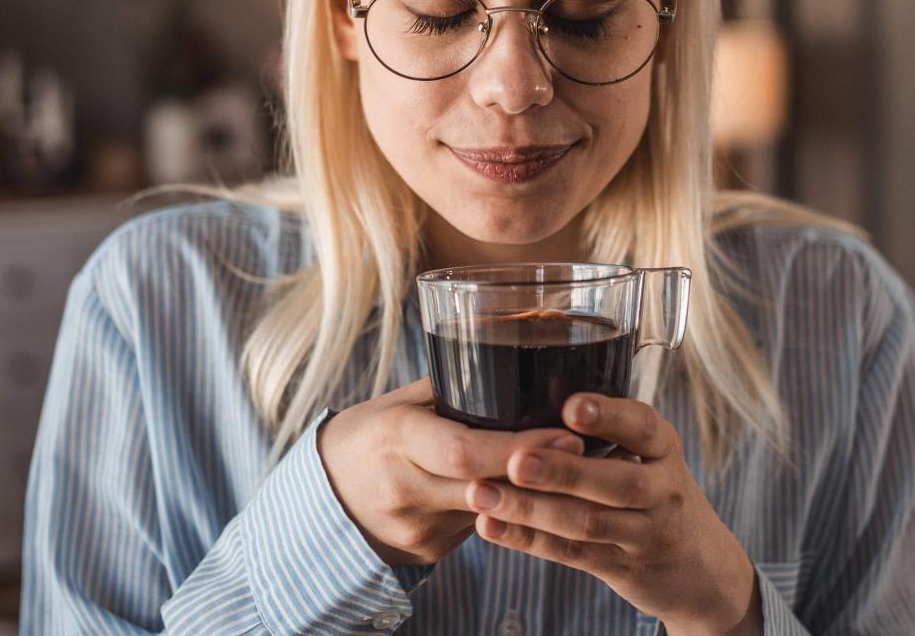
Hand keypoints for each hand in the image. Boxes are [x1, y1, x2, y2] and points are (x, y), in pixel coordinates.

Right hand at [317, 378, 584, 565]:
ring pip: (492, 512)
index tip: (566, 436)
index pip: (464, 451)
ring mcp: (416, 528)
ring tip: (573, 472)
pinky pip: (481, 529)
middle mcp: (404, 488)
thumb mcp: (401, 403)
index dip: (519, 448)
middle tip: (589, 456)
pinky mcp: (427, 553)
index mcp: (396, 438)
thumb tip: (521, 360)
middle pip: (487, 487)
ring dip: (534, 495)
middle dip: (542, 474)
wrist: (325, 497)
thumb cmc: (370, 436)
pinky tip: (534, 496)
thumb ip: (454, 390)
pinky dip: (510, 512)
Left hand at [465, 394, 759, 634]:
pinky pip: (572, 554)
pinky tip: (492, 525)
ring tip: (482, 493)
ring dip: (530, 508)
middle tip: (517, 460)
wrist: (702, 568)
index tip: (570, 406)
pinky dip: (528, 539)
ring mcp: (644, 534)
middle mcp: (661, 490)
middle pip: (616, 482)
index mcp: (664, 449)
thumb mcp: (653, 456)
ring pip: (586, 522)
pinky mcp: (622, 568)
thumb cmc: (659, 495)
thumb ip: (610, 430)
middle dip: (563, 470)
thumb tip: (532, 388)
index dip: (608, 416)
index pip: (643, 427)